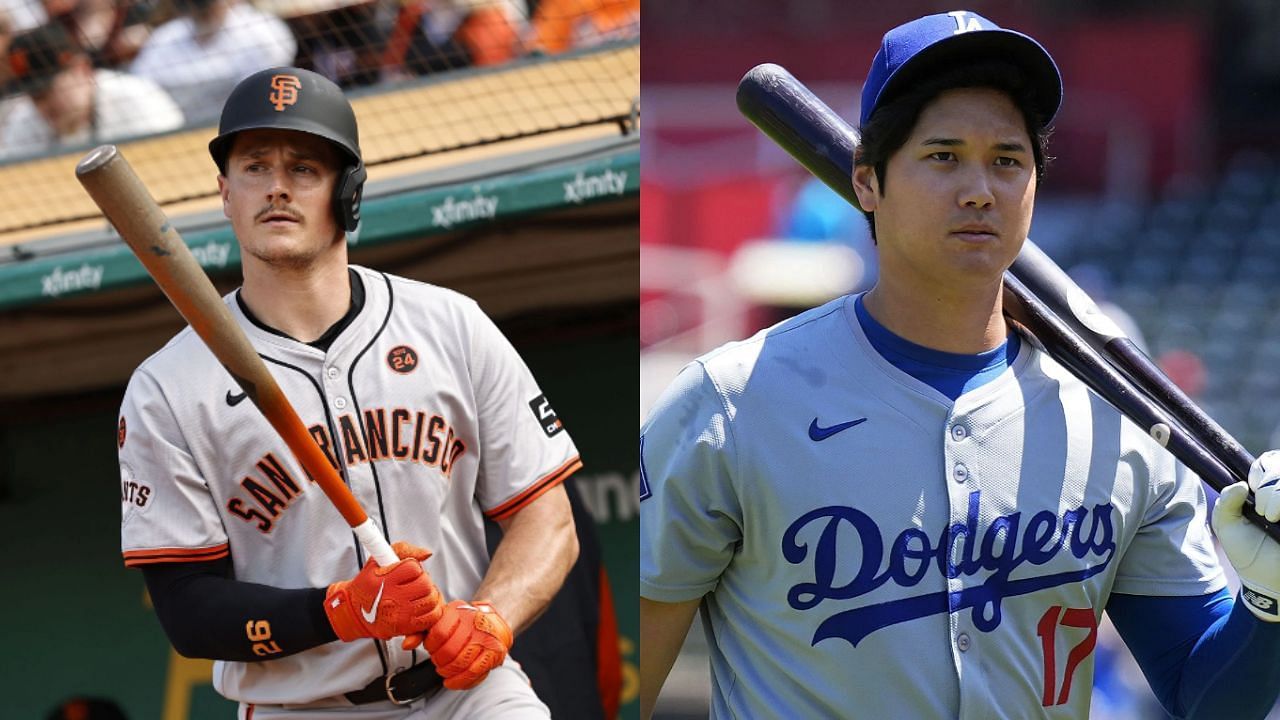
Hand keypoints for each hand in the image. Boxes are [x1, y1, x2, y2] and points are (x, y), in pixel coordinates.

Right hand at [325, 541, 443, 640]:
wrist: (354, 612)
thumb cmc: (369, 583)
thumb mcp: (378, 559)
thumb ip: (404, 550)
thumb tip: (427, 553)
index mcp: (384, 580)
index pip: (414, 568)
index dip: (414, 567)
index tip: (408, 571)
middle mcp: (391, 598)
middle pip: (425, 584)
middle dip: (424, 580)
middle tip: (415, 583)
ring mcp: (399, 615)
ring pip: (431, 600)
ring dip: (429, 595)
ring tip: (418, 594)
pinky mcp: (405, 627)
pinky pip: (431, 617)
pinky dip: (431, 610)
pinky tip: (422, 606)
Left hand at [402, 599, 512, 689]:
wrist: (492, 622)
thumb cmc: (461, 624)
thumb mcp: (440, 621)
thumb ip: (420, 632)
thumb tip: (406, 645)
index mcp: (457, 611)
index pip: (439, 634)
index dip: (431, 647)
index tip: (431, 649)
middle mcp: (474, 622)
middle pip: (449, 651)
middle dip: (439, 662)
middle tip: (438, 663)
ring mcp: (486, 637)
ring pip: (462, 663)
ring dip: (448, 672)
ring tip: (445, 671)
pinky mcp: (494, 652)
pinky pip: (474, 672)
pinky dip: (460, 681)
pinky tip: (453, 681)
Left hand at [1212, 450, 1279, 620]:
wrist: (1266, 580)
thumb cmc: (1247, 552)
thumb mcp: (1226, 525)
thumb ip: (1226, 502)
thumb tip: (1241, 485)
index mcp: (1265, 491)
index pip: (1268, 461)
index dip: (1260, 469)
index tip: (1251, 487)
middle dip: (1269, 484)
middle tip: (1262, 510)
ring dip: (1277, 495)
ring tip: (1271, 518)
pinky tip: (1278, 520)